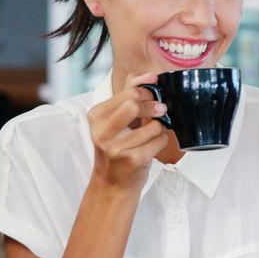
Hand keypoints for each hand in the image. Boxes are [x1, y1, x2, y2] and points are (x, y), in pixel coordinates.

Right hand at [88, 72, 169, 190]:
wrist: (113, 182)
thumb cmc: (119, 146)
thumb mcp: (117, 119)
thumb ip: (130, 94)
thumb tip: (149, 75)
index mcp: (97, 115)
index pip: (129, 92)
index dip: (148, 92)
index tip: (155, 95)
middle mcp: (102, 131)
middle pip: (136, 104)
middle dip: (154, 107)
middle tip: (160, 111)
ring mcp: (116, 147)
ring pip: (154, 125)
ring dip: (159, 129)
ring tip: (151, 135)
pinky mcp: (132, 160)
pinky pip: (160, 141)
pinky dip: (161, 142)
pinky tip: (151, 147)